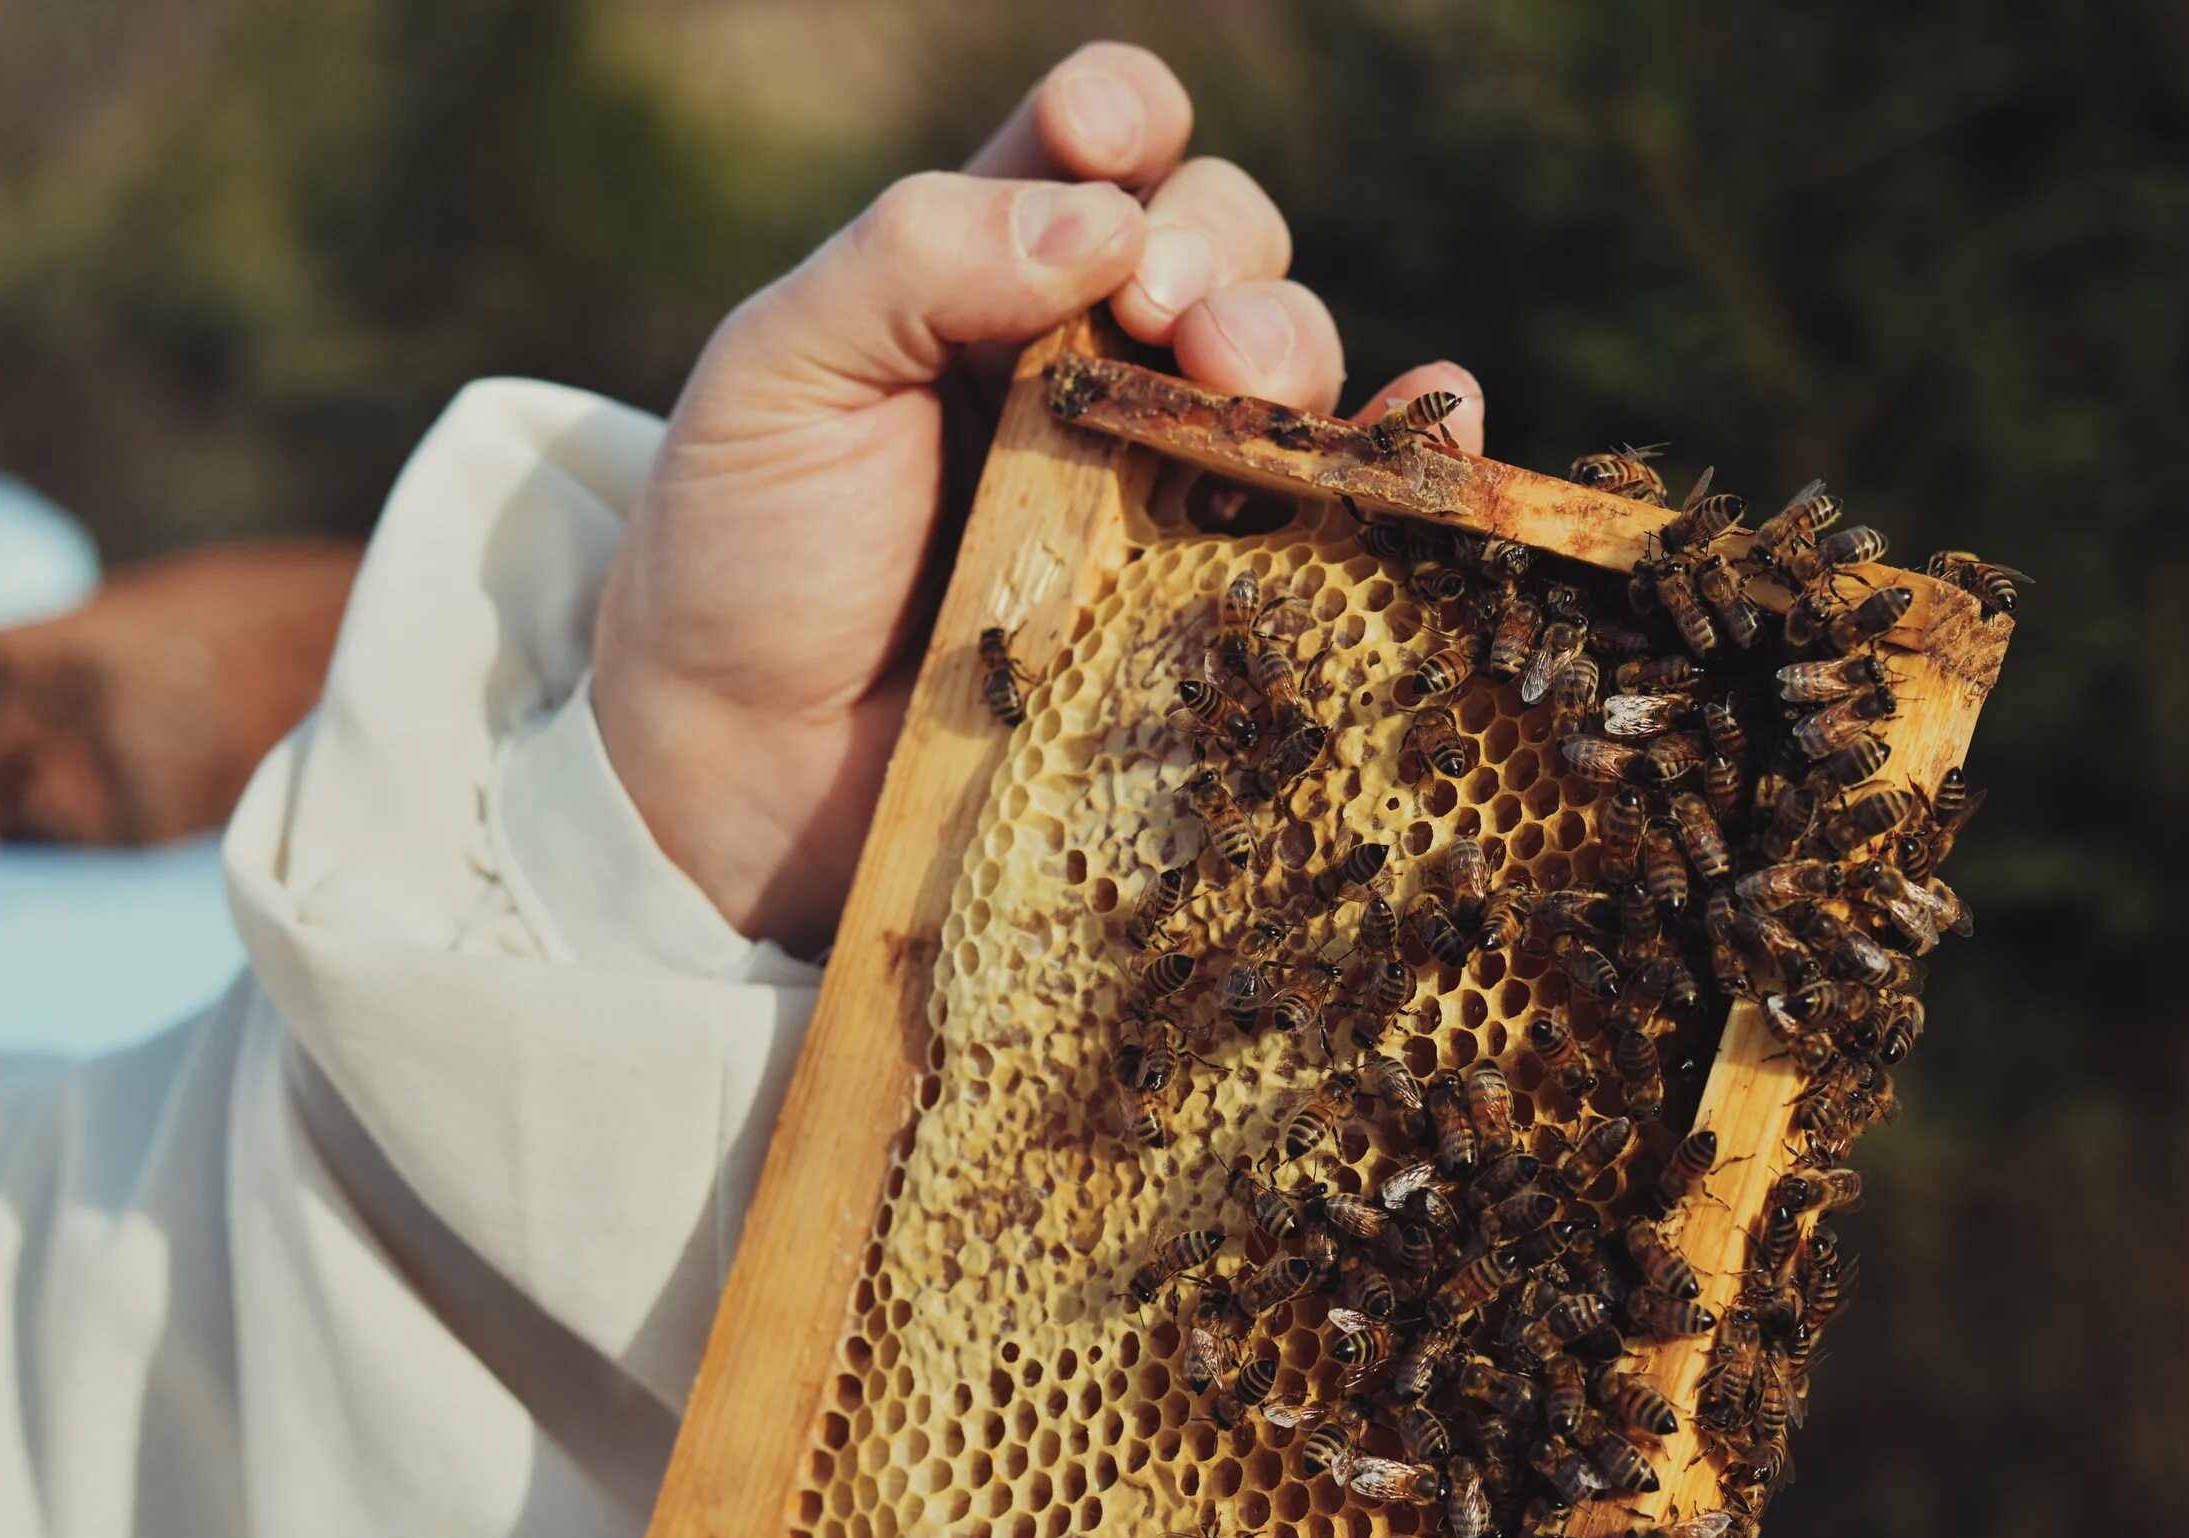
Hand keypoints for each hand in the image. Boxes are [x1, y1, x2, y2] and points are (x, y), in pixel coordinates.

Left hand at [590, 41, 1486, 956]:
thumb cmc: (747, 551)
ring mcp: (1164, 476)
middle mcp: (1097, 356)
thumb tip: (1104, 217)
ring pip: (1290, 360)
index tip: (1103, 137)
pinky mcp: (1211, 592)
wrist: (747, 768)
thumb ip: (914, 260)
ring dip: (1295, 345)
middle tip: (1170, 312)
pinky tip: (1441, 418)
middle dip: (1218, 249)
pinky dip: (1410, 449)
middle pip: (1221, 242)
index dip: (1119, 117)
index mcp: (986, 269)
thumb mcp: (783, 372)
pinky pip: (1343, 502)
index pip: (1095, 149)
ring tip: (1247, 384)